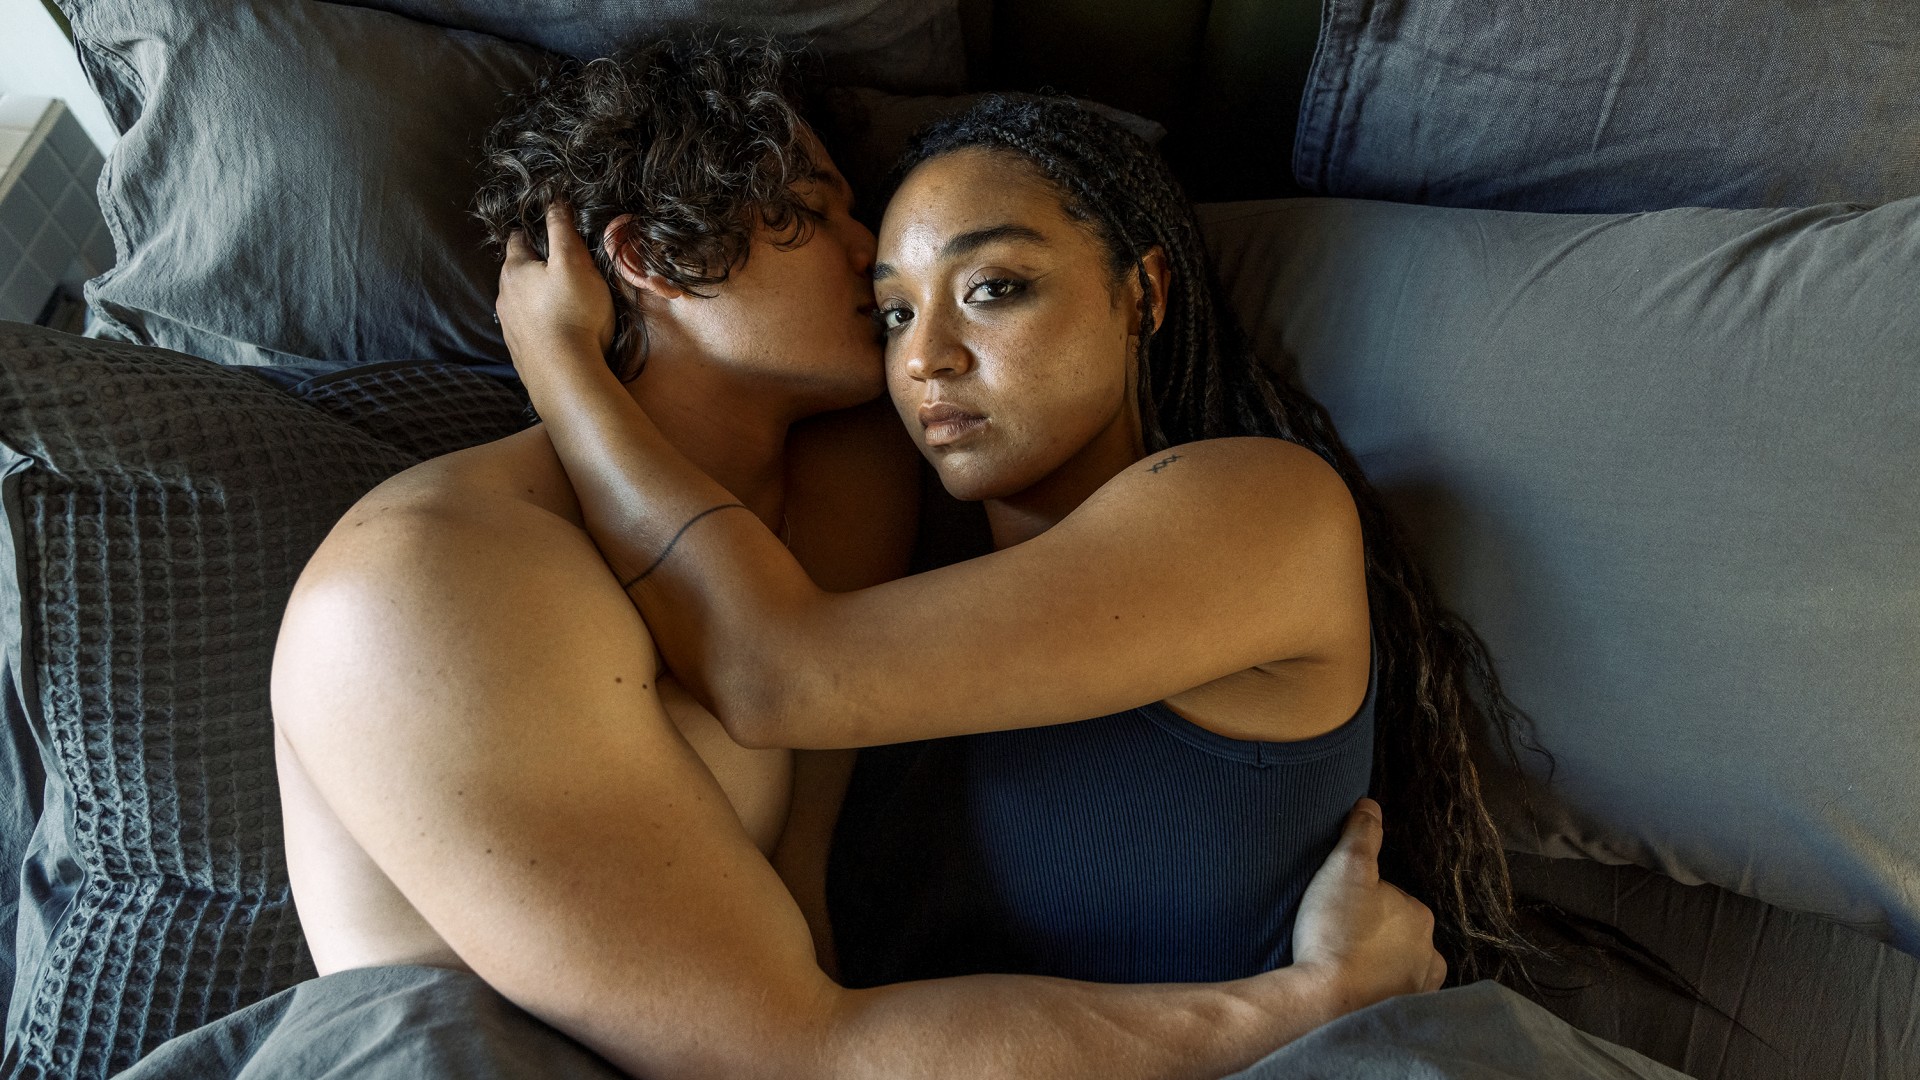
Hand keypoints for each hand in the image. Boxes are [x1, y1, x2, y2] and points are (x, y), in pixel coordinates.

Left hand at [497, 201, 616, 378]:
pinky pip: (528, 328)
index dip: (532, 232)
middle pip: (517, 273)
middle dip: (533, 266)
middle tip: (558, 266)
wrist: (565, 374)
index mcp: (515, 270)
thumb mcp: (573, 263)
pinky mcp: (520, 350)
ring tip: (558, 299)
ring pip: (519, 301)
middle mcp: (505, 296)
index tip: (544, 231)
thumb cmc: (572, 313)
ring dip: (534, 297)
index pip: (519, 241)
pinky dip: (539, 323)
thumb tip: (554, 204)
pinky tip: (555, 329)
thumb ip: (562, 231)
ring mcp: (510, 326)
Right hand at [1288, 798, 1446, 1018]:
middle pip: (1399, 936)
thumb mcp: (1345, 867)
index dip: (1363, 901)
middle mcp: (1430, 955)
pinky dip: (1378, 994)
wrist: (1324, 1001)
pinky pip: (1392, 999)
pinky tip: (1355, 992)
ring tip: (1346, 966)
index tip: (1339, 909)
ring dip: (1381, 967)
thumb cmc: (1336, 932)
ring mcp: (1417, 990)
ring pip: (1400, 969)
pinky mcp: (1401, 1017)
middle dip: (1376, 935)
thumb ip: (1362, 834)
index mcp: (1420, 916)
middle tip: (1339, 936)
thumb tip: (1372, 805)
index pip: (1393, 899)